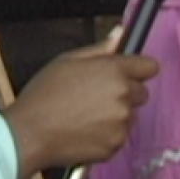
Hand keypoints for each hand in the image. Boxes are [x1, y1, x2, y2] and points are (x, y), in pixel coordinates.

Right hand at [3, 27, 158, 173]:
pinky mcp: (116, 144)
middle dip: (125, 93)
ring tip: (86, 114)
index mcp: (113, 70)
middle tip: (97, 96)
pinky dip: (107, 134)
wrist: (30, 133)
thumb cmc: (43, 96)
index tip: (132, 73)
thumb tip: (119, 34)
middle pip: (141, 93)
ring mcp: (121, 122)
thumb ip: (99, 48)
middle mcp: (123, 96)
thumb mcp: (67, 60)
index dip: (139, 69)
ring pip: (129, 116)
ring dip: (116, 115)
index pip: (149, 66)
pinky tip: (85, 129)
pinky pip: (120, 136)